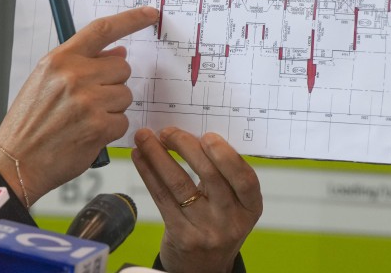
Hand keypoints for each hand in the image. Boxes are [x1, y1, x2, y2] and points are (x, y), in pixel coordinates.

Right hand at [0, 6, 158, 204]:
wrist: (17, 161)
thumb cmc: (29, 123)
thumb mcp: (45, 81)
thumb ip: (80, 63)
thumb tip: (118, 53)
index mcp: (60, 59)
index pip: (102, 29)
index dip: (131, 19)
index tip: (150, 14)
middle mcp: (75, 75)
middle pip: (122, 67)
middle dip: (113, 83)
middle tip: (91, 99)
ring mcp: (88, 100)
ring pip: (125, 95)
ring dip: (112, 108)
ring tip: (84, 119)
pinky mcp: (99, 126)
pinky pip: (123, 121)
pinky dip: (110, 129)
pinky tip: (88, 134)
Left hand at [131, 127, 261, 272]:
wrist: (204, 267)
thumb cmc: (216, 221)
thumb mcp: (231, 202)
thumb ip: (220, 174)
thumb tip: (189, 132)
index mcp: (250, 206)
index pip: (245, 179)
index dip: (226, 155)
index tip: (207, 136)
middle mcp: (231, 220)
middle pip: (210, 177)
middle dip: (186, 147)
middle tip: (167, 131)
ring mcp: (207, 230)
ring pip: (180, 185)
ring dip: (158, 156)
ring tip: (144, 137)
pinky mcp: (182, 236)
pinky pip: (162, 198)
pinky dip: (148, 173)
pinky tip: (139, 157)